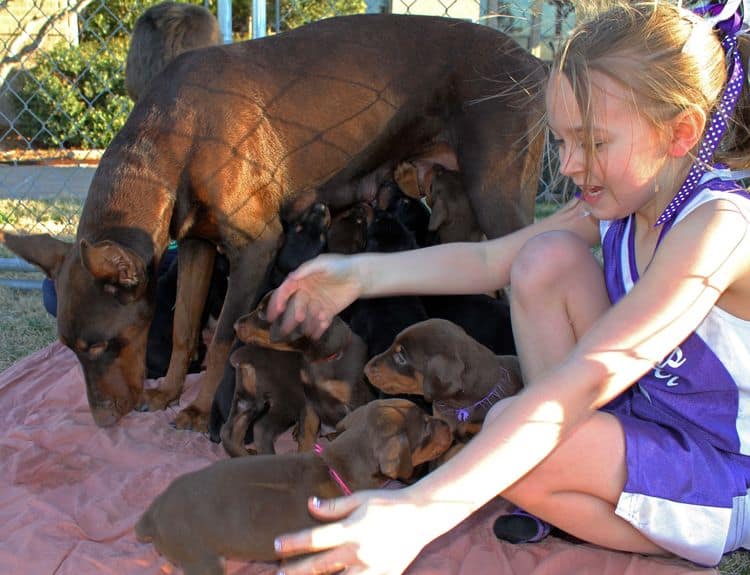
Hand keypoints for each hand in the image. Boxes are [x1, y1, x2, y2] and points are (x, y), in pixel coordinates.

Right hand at [267, 254, 362, 338]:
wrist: (360, 275)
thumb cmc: (340, 265)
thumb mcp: (323, 264)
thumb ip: (307, 270)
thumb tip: (291, 277)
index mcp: (302, 280)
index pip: (285, 291)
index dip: (278, 301)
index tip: (275, 313)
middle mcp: (307, 293)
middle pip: (295, 307)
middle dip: (289, 318)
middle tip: (285, 330)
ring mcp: (318, 303)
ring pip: (307, 317)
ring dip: (304, 325)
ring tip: (302, 334)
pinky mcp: (329, 311)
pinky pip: (321, 322)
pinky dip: (318, 329)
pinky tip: (315, 336)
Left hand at [275, 490, 436, 574]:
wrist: (422, 516)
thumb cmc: (388, 503)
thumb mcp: (360, 499)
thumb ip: (333, 507)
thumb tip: (309, 505)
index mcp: (351, 531)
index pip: (314, 539)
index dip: (293, 543)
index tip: (276, 545)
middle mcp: (358, 553)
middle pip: (320, 567)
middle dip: (296, 572)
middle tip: (279, 574)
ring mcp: (371, 569)